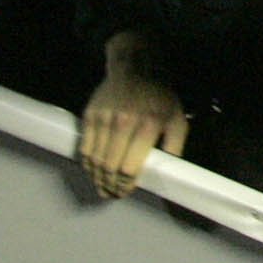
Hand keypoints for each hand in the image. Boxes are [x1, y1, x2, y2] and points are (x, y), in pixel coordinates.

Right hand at [79, 34, 187, 198]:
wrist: (136, 68)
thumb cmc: (160, 97)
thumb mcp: (177, 120)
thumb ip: (174, 147)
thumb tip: (168, 174)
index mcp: (148, 125)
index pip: (128, 167)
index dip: (124, 186)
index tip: (124, 192)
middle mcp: (124, 122)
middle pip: (109, 167)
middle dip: (110, 186)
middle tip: (112, 194)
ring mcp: (104, 118)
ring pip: (94, 160)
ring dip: (97, 178)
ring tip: (102, 188)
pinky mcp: (90, 115)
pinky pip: (85, 147)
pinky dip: (88, 163)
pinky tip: (93, 171)